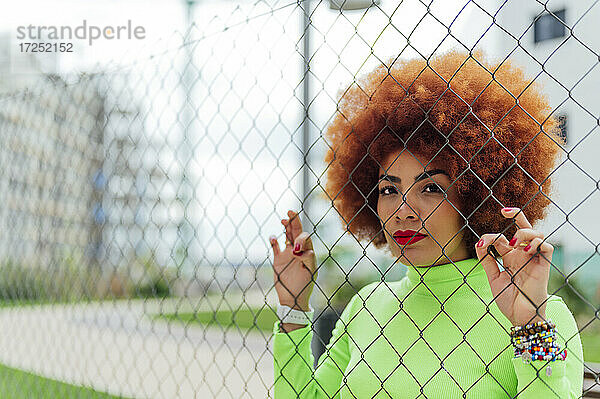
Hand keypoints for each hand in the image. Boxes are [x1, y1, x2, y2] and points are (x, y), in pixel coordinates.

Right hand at [269, 210, 316, 311]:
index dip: (300, 238)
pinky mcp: (278, 260)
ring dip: (285, 227)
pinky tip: (273, 238)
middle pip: (296, 232)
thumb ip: (308, 259)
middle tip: (291, 211)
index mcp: (308, 251)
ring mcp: (287, 254)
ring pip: (286, 236)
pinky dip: (273, 241)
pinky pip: (275, 247)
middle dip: (294, 221)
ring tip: (283, 220)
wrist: (293, 299)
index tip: (295, 248)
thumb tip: (301, 249)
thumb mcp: (311, 272)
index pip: (305, 238)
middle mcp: (298, 250)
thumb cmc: (305, 286)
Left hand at [474, 207, 553, 326]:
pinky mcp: (544, 266)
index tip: (481, 244)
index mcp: (509, 257)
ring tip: (513, 242)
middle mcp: (522, 255)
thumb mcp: (493, 278)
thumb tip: (479, 244)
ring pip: (537, 234)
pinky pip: (547, 247)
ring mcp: (533, 259)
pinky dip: (538, 243)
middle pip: (524, 228)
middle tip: (504, 211)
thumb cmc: (508, 299)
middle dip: (517, 215)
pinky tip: (526, 249)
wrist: (520, 316)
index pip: (502, 238)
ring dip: (524, 232)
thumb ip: (487, 261)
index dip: (490, 236)